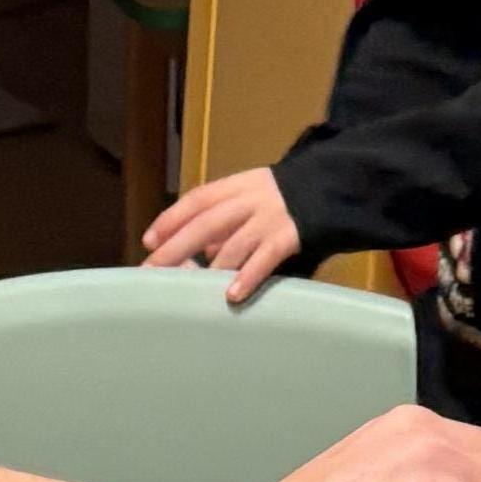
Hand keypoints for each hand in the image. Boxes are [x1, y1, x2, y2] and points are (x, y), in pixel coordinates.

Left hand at [140, 167, 305, 306]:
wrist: (332, 187)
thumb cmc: (283, 202)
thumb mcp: (251, 201)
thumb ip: (225, 223)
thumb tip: (199, 253)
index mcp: (237, 186)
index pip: (198, 199)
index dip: (171, 218)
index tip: (148, 241)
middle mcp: (250, 200)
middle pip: (207, 222)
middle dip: (176, 246)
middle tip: (153, 270)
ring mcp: (270, 218)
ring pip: (233, 243)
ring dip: (209, 268)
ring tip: (188, 290)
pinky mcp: (290, 236)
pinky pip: (265, 258)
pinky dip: (247, 276)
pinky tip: (232, 295)